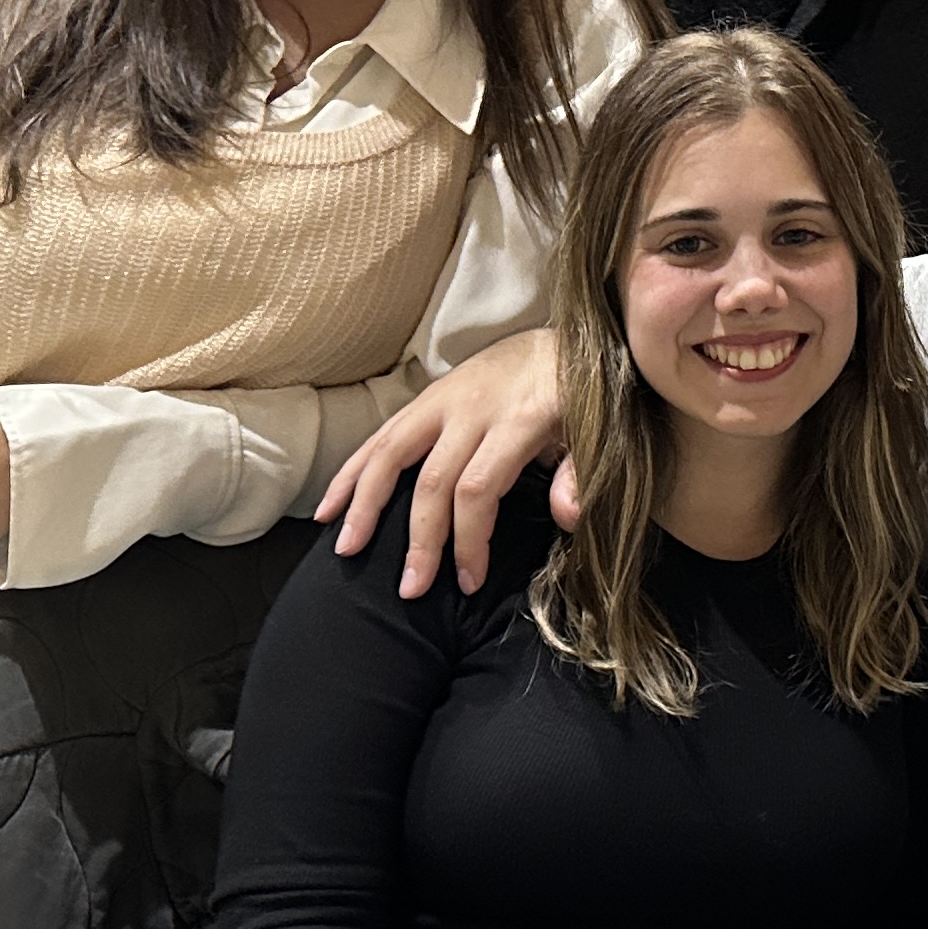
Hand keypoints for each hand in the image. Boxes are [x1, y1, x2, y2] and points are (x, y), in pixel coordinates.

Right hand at [321, 328, 571, 596]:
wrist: (566, 339)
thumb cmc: (583, 396)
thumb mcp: (597, 432)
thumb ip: (581, 474)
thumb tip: (566, 516)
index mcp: (517, 419)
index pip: (477, 488)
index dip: (469, 539)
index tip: (468, 581)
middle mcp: (472, 407)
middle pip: (431, 479)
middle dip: (418, 539)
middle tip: (410, 589)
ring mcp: (443, 399)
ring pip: (391, 451)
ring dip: (364, 502)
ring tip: (346, 547)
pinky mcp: (427, 397)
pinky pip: (381, 435)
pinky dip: (352, 470)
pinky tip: (329, 505)